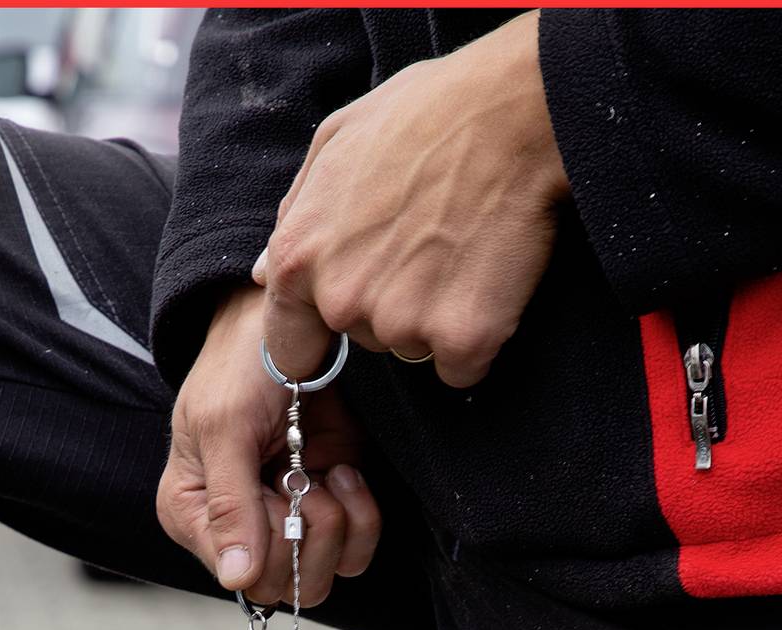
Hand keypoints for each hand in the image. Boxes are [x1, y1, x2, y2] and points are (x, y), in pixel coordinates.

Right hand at [156, 286, 381, 605]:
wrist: (289, 323)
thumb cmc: (241, 365)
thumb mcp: (225, 427)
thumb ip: (229, 505)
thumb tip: (235, 580)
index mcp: (192, 517)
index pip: (243, 579)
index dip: (272, 542)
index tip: (274, 487)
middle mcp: (237, 532)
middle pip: (285, 588)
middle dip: (306, 532)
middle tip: (303, 475)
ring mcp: (286, 523)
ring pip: (322, 578)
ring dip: (336, 523)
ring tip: (325, 469)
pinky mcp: (330, 511)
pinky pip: (356, 553)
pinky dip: (362, 516)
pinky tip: (344, 470)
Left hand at [252, 10, 568, 387]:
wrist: (516, 112)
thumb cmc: (427, 115)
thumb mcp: (337, 142)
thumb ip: (296, 215)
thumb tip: (266, 272)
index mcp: (300, 258)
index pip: (291, 346)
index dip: (321, 336)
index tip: (350, 317)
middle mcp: (342, 300)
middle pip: (363, 340)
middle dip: (389, 305)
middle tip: (426, 243)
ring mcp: (403, 324)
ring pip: (412, 349)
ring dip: (435, 317)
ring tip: (459, 250)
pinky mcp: (463, 339)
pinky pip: (461, 366)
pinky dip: (477, 337)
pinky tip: (487, 280)